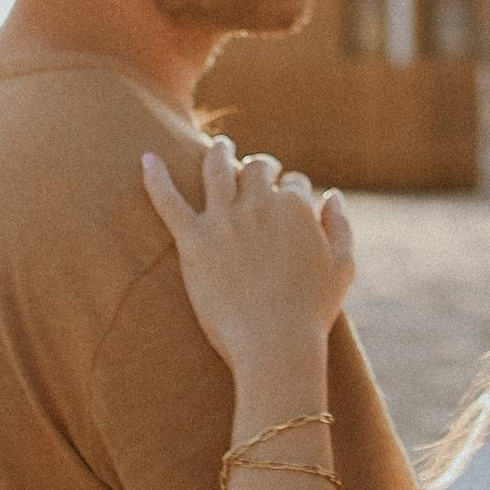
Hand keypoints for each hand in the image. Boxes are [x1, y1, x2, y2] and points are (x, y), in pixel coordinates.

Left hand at [140, 138, 355, 376]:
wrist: (275, 344)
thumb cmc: (313, 311)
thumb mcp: (343, 266)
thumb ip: (339, 225)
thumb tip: (332, 195)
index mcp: (296, 207)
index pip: (295, 183)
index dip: (295, 191)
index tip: (293, 201)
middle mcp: (258, 204)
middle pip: (257, 169)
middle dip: (263, 166)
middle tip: (261, 169)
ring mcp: (223, 221)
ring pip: (216, 169)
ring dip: (220, 151)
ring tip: (221, 145)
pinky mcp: (193, 241)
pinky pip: (168, 202)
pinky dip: (155, 178)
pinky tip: (146, 159)